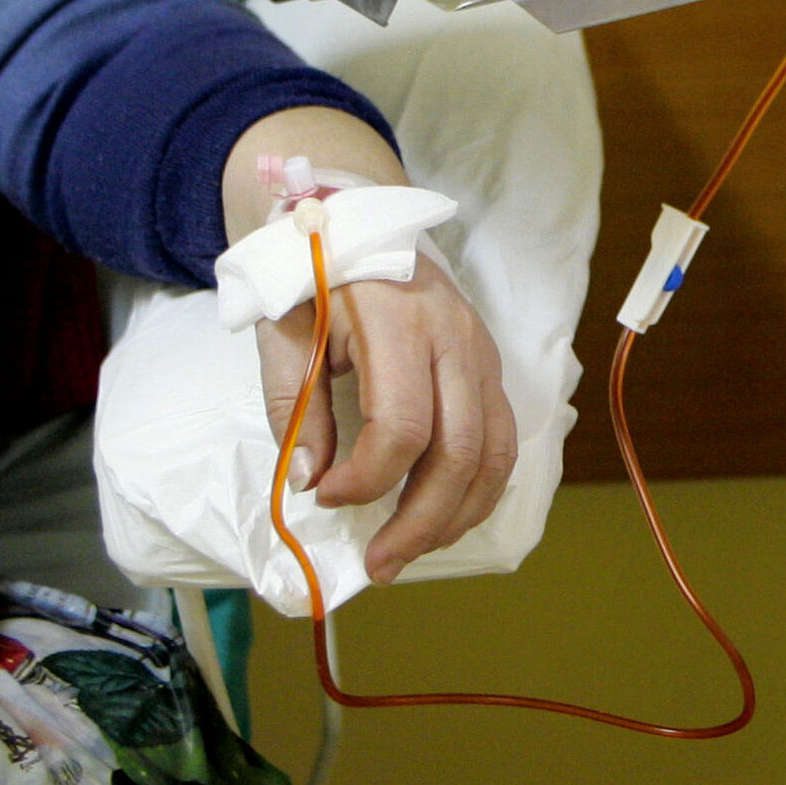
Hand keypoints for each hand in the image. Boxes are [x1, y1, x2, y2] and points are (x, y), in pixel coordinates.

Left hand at [254, 254, 516, 583]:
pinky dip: (477, 491)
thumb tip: (308, 482)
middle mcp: (455, 338)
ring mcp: (482, 353)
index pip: (403, 424)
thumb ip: (294, 407)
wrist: (354, 220)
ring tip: (410, 553)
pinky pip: (502, 442)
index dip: (367, 478)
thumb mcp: (284, 334)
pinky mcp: (490, 366)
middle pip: (460, 451)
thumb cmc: (312, 276)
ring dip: (455, 517)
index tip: (325, 496)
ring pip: (494, 455)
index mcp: (397, 321)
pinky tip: (440, 518)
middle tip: (380, 564)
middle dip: (420, 521)